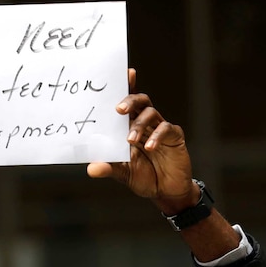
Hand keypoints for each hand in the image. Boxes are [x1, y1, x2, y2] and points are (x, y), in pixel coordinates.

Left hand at [87, 69, 198, 213]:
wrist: (166, 191)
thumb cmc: (144, 177)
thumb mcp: (124, 174)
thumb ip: (110, 168)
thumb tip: (91, 169)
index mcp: (131, 127)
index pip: (126, 104)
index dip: (124, 87)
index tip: (121, 75)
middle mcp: (145, 124)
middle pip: (140, 101)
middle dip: (129, 100)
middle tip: (118, 109)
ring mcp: (160, 129)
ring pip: (151, 113)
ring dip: (139, 124)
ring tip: (129, 139)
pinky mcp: (174, 137)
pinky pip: (166, 129)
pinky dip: (157, 136)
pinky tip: (149, 146)